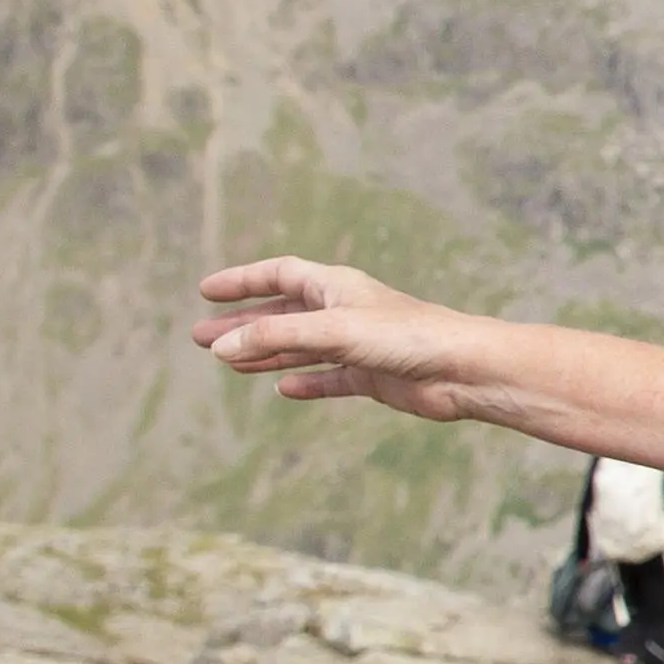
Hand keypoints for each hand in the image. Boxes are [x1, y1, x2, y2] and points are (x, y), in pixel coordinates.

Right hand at [190, 259, 496, 415]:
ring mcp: (360, 345)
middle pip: (283, 314)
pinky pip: (330, 378)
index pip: (280, 274)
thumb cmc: (406, 338)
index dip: (243, 281)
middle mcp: (347, 312)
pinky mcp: (374, 376)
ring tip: (225, 362)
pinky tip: (282, 389)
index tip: (205, 290)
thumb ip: (276, 337)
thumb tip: (221, 347)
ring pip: (301, 347)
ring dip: (264, 354)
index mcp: (338, 287)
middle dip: (242, 324)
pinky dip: (306, 382)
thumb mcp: (332, 331)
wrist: (464, 370)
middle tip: (199, 337)